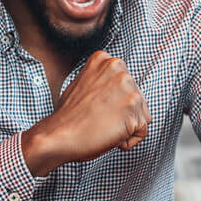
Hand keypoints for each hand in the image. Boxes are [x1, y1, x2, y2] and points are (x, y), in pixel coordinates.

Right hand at [21, 51, 150, 176]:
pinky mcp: (133, 111)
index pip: (127, 84)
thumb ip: (103, 80)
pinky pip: (142, 132)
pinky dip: (127, 140)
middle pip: (138, 99)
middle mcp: (119, 69)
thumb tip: (116, 90)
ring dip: (126, 127)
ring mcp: (128, 89)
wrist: (58, 134)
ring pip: (142, 115)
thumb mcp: (82, 82)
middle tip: (98, 118)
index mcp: (106, 60)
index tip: (96, 106)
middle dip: (123, 113)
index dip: (114, 101)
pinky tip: (108, 135)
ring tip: (103, 125)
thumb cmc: (68, 115)